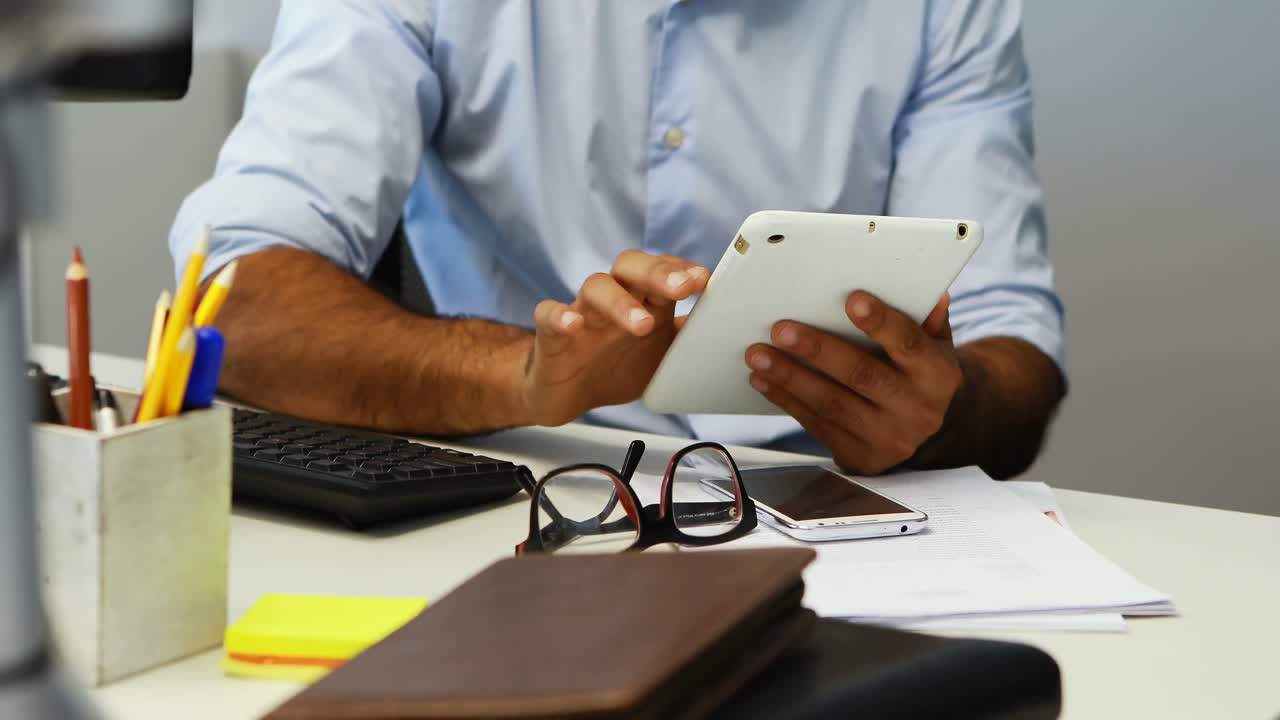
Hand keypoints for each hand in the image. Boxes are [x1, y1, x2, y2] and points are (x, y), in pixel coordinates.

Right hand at [522, 250, 708, 425]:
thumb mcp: (663, 355)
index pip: (663, 269)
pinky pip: (550, 314)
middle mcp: (614, 298)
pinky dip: (560, 316)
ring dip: (621, 302)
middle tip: (683, 288)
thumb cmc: (618, 365)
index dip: (682, 270)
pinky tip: (574, 325)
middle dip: (658, 273)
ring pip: (596, 286)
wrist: (568, 393)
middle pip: (632, 266)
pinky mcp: (551, 335)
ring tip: (642, 324)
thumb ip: (691, 338)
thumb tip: (733, 328)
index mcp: (643, 300)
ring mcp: (581, 313)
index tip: (706, 280)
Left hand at [745, 292, 963, 474]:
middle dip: (818, 350)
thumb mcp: (934, 345)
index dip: (881, 323)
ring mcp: (889, 438)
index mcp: (938, 375)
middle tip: (781, 329)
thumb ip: (927, 319)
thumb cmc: (918, 372)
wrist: (923, 431)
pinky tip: (764, 381)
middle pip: (862, 375)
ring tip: (758, 355)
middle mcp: (918, 410)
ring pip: (832, 404)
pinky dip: (787, 401)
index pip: (909, 344)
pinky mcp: (861, 456)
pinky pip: (818, 425)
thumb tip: (930, 294)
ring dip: (790, 378)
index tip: (852, 300)